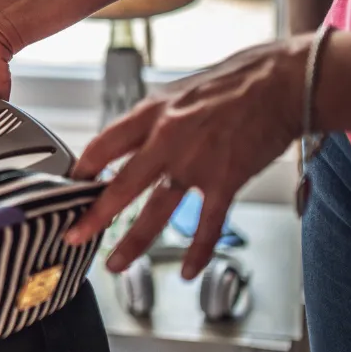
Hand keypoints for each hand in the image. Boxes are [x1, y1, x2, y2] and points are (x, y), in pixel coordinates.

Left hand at [64, 36, 308, 279]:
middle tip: (75, 235)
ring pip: (156, 212)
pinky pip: (206, 224)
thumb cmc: (232, 83)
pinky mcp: (226, 179)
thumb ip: (153, 119)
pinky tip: (186, 270)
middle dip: (94, 216)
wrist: (280, 81)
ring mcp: (196, 162)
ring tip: (116, 263)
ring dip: (133, 242)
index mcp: (152, 112)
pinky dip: (196, 251)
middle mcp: (167, 138)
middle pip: (121, 185)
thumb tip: (130, 140)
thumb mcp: (178, 91)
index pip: (104, 144)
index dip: (83, 168)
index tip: (70, 186)